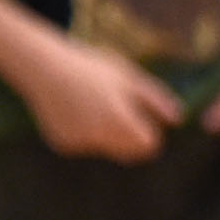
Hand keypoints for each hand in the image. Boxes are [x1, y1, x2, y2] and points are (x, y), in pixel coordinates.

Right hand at [18, 33, 181, 161]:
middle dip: (132, 139)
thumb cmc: (90, 68)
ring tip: (91, 104)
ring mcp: (78, 143)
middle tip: (119, 112)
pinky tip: (74, 111)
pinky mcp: (62, 145)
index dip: (151, 134)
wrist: (41, 67)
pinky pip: (85, 146)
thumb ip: (155, 99)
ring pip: (106, 149)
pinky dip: (85, 134)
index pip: (149, 146)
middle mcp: (98, 136)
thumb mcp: (127, 76)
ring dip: (107, 134)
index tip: (145, 121)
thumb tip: (177, 120)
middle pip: (129, 152)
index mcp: (118, 119)